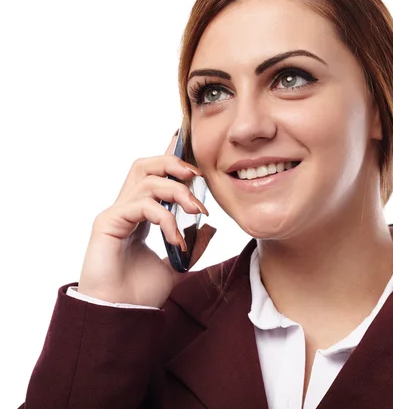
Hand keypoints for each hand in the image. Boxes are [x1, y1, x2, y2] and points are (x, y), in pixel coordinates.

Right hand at [77, 131, 215, 307]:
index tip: (191, 149)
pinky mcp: (108, 223)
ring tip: (198, 211)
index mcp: (140, 215)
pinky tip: (177, 239)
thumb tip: (210, 228)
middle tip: (199, 177)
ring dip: (178, 191)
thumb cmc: (139, 294)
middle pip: (145, 165)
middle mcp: (126, 209)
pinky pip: (141, 206)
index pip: (155, 176)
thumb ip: (193, 247)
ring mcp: (115, 214)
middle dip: (174, 163)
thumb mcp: (177, 266)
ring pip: (146, 180)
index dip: (171, 159)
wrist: (119, 317)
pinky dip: (166, 218)